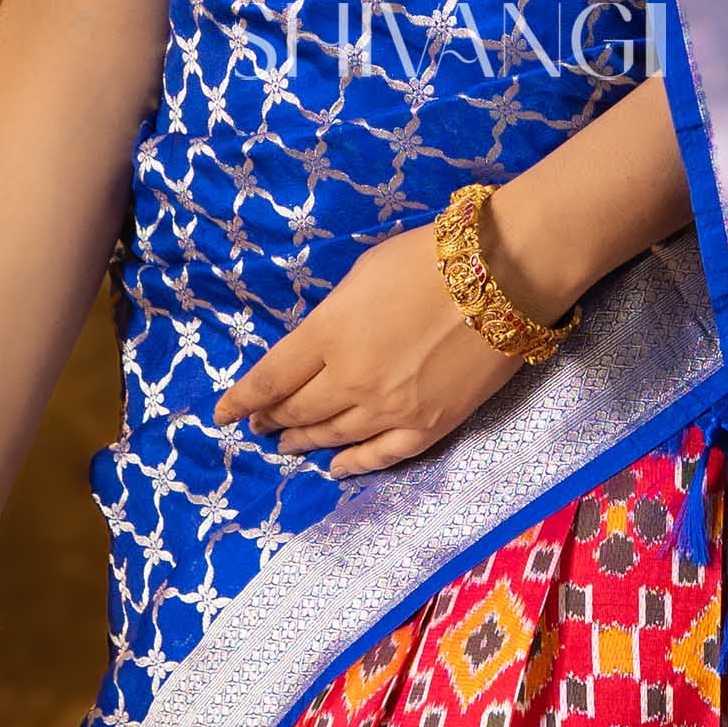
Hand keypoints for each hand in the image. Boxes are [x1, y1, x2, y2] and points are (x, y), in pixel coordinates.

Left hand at [212, 220, 532, 475]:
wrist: (503, 275)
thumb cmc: (429, 258)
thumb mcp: (360, 275)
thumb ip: (330, 319)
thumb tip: (316, 348)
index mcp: (328, 334)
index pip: (269, 379)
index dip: (242, 400)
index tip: (224, 413)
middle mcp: (350, 379)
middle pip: (297, 410)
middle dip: (271, 419)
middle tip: (259, 425)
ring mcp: (389, 409)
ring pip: (332, 436)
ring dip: (303, 441)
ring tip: (287, 444)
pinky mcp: (428, 425)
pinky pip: (380, 456)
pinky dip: (353, 465)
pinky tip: (336, 468)